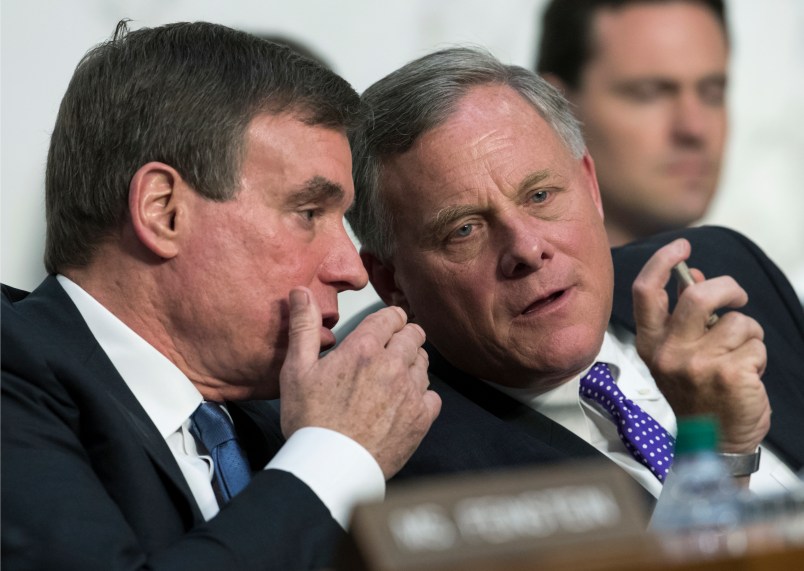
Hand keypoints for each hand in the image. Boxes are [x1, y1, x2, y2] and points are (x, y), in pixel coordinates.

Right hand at [279, 287, 440, 478]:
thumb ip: (303, 326)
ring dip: (413, 364)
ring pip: (424, 363)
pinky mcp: (422, 418)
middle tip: (392, 347)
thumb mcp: (296, 370)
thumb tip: (301, 291)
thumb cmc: (310, 421)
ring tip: (394, 376)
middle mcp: (392, 366)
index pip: (391, 316)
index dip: (389, 318)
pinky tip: (404, 403)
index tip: (386, 324)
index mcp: (363, 349)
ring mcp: (410, 392)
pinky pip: (432, 395)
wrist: (331, 469)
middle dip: (405, 336)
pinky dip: (422, 395)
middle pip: (414, 335)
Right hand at [632, 239, 769, 453]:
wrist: (713, 443)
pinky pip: (756, 344)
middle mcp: (669, 353)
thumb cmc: (698, 394)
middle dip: (727, 289)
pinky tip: (747, 375)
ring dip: (748, 333)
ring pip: (736, 321)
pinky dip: (759, 355)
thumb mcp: (679, 353)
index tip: (682, 247)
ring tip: (740, 356)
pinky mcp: (730, 374)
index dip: (663, 261)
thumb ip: (684, 315)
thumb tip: (694, 276)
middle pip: (697, 296)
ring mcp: (698, 365)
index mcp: (651, 344)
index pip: (645, 291)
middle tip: (737, 297)